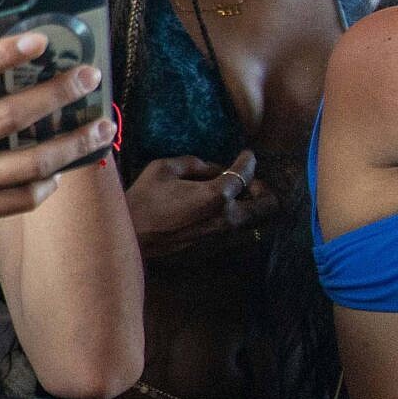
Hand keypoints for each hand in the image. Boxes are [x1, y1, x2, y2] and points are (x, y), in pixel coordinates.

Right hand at [0, 33, 119, 258]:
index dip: (0, 55)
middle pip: (1, 118)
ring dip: (68, 144)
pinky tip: (59, 172)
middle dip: (53, 94)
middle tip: (87, 78)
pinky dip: (43, 186)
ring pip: (20, 165)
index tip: (39, 41)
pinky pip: (12, 202)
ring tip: (99, 127)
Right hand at [126, 151, 274, 259]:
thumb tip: (213, 169)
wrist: (130, 237)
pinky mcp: (214, 243)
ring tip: (237, 192)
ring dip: (252, 203)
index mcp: (216, 195)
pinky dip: (237, 214)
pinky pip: (238, 227)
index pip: (245, 173)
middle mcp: (226, 216)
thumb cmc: (143, 199)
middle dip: (262, 187)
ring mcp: (222, 233)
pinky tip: (221, 207)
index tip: (246, 154)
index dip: (248, 160)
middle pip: (267, 204)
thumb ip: (195, 164)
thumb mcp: (164, 168)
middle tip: (250, 179)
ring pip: (255, 218)